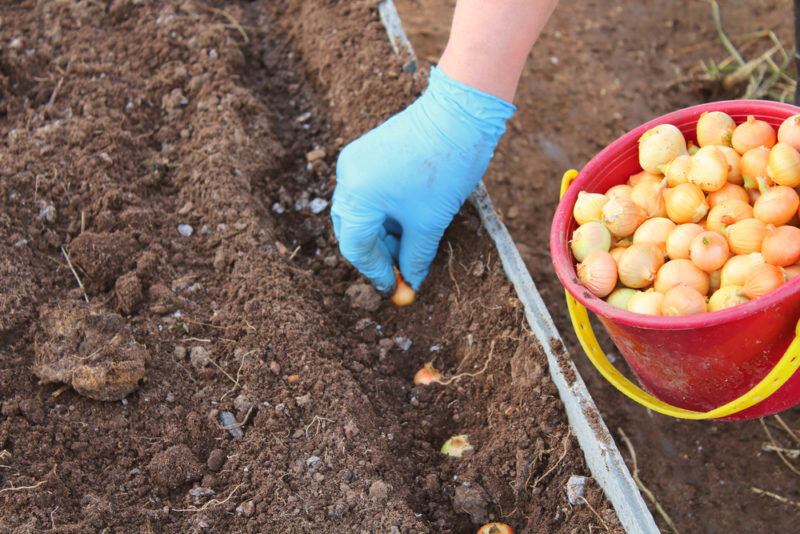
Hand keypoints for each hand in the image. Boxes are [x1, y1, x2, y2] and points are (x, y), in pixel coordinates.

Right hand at [331, 67, 514, 293]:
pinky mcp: (368, 152)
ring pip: (362, 213)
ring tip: (412, 247)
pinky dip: (386, 213)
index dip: (376, 272)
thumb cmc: (445, 166)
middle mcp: (348, 176)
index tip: (395, 288)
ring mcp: (356, 161)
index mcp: (357, 195)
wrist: (460, 113)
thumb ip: (415, 257)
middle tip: (402, 271)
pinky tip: (410, 222)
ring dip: (384, 234)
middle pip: (353, 229)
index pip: (356, 247)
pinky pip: (369, 193)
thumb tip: (411, 281)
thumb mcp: (430, 222)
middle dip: (378, 254)